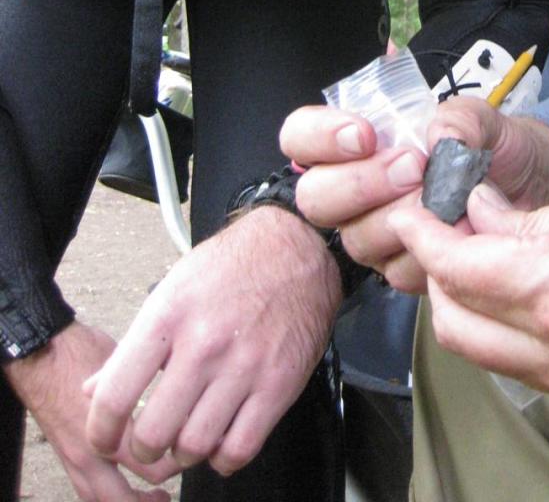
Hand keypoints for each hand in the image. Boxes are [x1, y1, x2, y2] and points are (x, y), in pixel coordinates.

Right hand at [4, 320, 174, 500]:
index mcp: (107, 428)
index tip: (195, 443)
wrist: (42, 358)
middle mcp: (90, 452)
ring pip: (103, 501)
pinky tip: (129, 488)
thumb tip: (180, 389)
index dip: (178, 459)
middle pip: (127, 495)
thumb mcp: (123, 364)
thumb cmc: (82, 353)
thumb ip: (146, 383)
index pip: (150, 465)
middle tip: (179, 469)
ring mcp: (76, 461)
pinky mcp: (68, 460)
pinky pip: (88, 492)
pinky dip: (110, 497)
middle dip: (157, 491)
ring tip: (159, 498)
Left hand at [85, 206, 339, 476]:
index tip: (105, 439)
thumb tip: (94, 390)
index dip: (101, 432)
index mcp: (169, 316)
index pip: (115, 396)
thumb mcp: (173, 289)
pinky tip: (220, 439)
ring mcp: (245, 366)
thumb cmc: (232, 266)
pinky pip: (240, 449)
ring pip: (196, 447)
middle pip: (154, 434)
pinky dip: (223, 458)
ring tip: (185, 437)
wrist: (297, 248)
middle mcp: (205, 344)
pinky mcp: (280, 383)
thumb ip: (133, 344)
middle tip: (148, 440)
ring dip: (184, 454)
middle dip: (143, 447)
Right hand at [281, 98, 548, 292]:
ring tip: (446, 198)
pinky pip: (397, 271)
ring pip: (357, 239)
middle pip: (317, 197)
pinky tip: (459, 230)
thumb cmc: (500, 148)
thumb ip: (461, 117)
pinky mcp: (405, 268)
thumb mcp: (485, 119)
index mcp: (357, 143)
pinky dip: (429, 252)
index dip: (319, 137)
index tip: (365, 134)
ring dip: (399, 218)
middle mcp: (355, 190)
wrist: (541, 190)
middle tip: (414, 167)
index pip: (300, 137)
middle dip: (363, 182)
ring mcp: (376, 233)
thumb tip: (440, 137)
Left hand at [390, 166, 548, 408]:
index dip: (426, 231)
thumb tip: (485, 221)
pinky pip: (543, 370)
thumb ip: (539, 220)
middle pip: (462, 327)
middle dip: (441, 274)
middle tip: (450, 225)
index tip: (417, 205)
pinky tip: (538, 283)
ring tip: (490, 250)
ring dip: (476, 306)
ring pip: (497, 356)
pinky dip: (519, 330)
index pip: (458, 269)